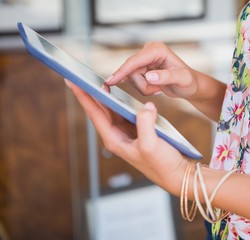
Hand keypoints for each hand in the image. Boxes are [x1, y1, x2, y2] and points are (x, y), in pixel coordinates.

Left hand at [66, 80, 187, 195]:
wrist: (176, 174)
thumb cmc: (161, 165)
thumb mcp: (151, 144)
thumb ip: (145, 123)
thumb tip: (146, 106)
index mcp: (114, 140)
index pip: (95, 114)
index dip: (83, 96)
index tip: (71, 81)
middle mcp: (117, 136)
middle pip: (100, 111)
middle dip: (89, 94)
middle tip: (79, 76)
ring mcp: (127, 134)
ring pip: (112, 111)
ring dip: (105, 97)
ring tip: (95, 81)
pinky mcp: (138, 131)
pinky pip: (126, 113)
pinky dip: (121, 102)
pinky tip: (119, 94)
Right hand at [105, 42, 198, 98]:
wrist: (189, 86)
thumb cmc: (188, 82)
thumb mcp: (181, 80)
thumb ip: (166, 77)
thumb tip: (149, 76)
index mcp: (157, 49)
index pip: (135, 61)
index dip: (122, 71)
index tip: (111, 81)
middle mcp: (149, 51)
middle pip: (131, 71)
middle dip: (142, 85)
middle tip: (157, 91)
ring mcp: (144, 60)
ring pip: (131, 78)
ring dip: (144, 88)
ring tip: (159, 89)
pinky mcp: (142, 68)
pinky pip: (134, 81)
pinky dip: (144, 89)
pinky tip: (156, 88)